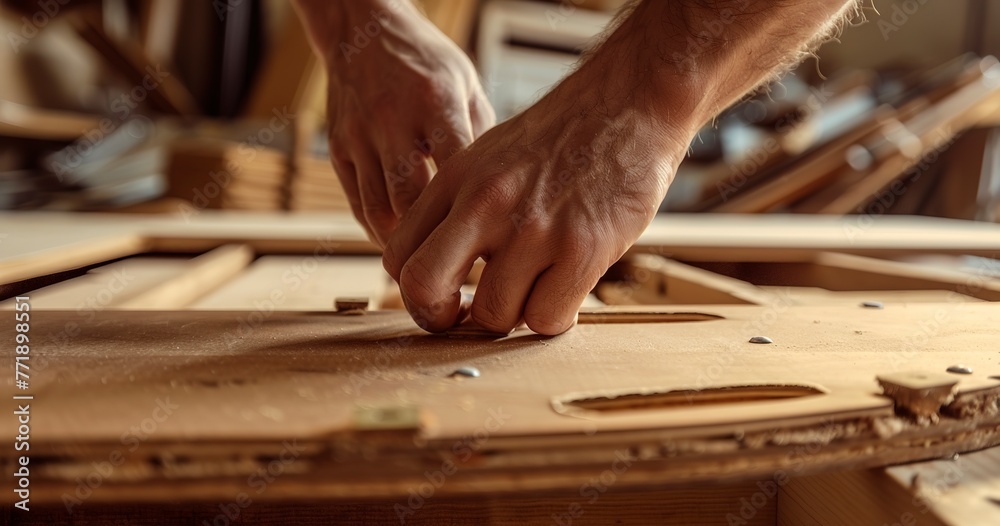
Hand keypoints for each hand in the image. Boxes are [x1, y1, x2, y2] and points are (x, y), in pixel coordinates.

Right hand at [297, 0, 494, 245]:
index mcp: (434, 102)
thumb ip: (482, 139)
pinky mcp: (338, 151)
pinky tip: (407, 245)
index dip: (477, 216)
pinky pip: (359, 206)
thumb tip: (505, 200)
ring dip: (410, 247)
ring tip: (437, 265)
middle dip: (441, 243)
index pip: (457, 171)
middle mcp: (392, 121)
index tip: (497, 247)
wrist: (362, 30)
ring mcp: (359, 137)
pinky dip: (383, 233)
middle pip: (413, 201)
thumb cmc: (427, 63)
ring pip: (381, 212)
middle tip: (467, 271)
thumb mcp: (466, 85)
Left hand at [382, 49, 693, 335]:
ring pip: (494, 316)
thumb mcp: (489, 158)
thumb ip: (457, 207)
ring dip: (514, 315)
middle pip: (423, 288)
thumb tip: (438, 270)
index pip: (398, 256)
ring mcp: (533, 228)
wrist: (629, 103)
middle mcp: (485, 203)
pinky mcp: (581, 249)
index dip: (416, 291)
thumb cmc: (562, 138)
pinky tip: (566, 288)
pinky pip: (546, 319)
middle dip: (439, 320)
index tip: (443, 299)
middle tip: (467, 318)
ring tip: (536, 287)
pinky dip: (554, 317)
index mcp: (455, 179)